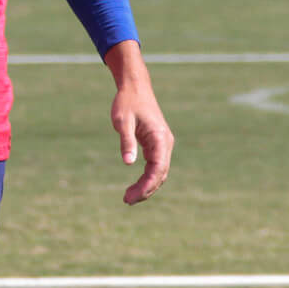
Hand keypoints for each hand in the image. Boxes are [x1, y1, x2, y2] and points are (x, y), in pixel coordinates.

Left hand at [104, 40, 172, 204]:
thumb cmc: (127, 102)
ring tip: (128, 198)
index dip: (147, 185)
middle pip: (160, 174)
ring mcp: (163, 144)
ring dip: (146, 186)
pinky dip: (146, 178)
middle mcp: (165, 143)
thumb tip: (128, 163)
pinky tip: (135, 187)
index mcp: (160, 137)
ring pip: (159, 172)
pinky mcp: (157, 145)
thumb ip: (126, 141)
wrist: (135, 87)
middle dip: (145, 190)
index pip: (158, 168)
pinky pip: (155, 167)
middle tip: (126, 200)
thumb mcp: (122, 121)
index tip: (133, 196)